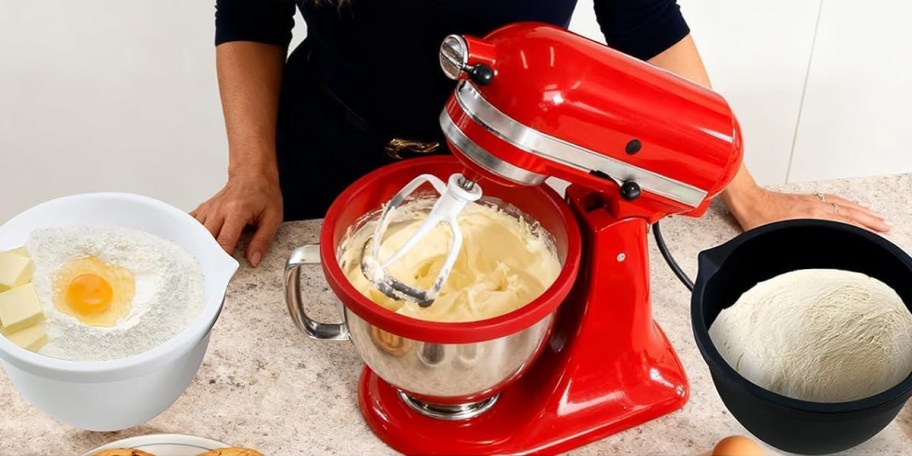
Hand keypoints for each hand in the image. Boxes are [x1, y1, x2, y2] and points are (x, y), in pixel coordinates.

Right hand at [191, 170, 282, 266]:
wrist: (252, 174)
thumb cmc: (263, 193)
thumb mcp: (272, 218)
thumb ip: (263, 240)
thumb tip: (253, 260)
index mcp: (237, 211)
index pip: (224, 240)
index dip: (221, 258)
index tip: (222, 271)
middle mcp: (219, 209)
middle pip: (205, 238)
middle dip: (207, 255)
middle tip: (209, 271)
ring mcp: (209, 208)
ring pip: (195, 232)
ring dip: (197, 247)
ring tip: (200, 262)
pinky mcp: (203, 208)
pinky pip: (190, 223)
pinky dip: (190, 235)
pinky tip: (191, 245)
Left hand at [731, 188, 890, 233]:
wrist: (747, 199)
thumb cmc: (756, 219)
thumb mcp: (773, 239)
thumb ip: (788, 248)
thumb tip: (794, 258)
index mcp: (809, 218)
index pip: (843, 223)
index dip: (861, 230)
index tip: (875, 236)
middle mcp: (814, 207)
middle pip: (849, 213)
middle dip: (869, 220)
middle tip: (885, 227)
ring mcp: (811, 201)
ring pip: (843, 204)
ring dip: (861, 211)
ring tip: (875, 217)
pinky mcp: (805, 198)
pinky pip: (832, 198)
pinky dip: (846, 202)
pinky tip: (850, 205)